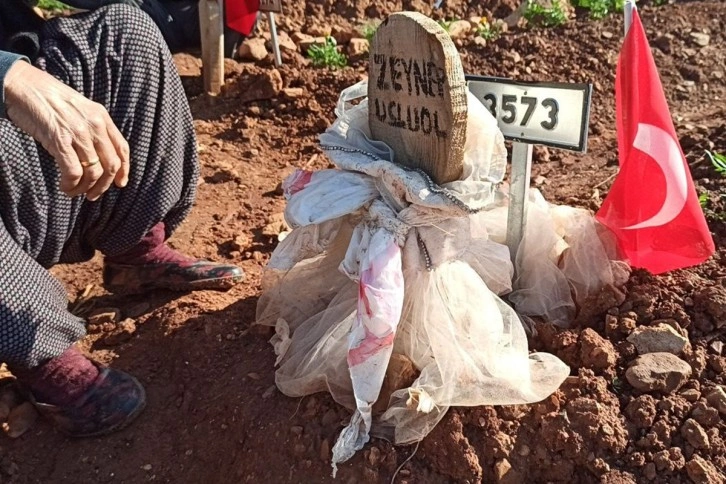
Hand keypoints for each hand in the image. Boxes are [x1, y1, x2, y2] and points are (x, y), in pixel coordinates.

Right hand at [4, 60, 129, 200]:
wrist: (23, 85)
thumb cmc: (48, 99)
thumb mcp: (80, 109)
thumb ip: (92, 128)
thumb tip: (98, 156)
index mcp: (101, 117)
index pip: (122, 149)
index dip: (124, 170)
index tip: (119, 183)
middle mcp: (94, 125)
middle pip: (110, 165)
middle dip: (103, 185)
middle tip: (92, 194)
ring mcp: (78, 133)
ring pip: (93, 172)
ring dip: (85, 188)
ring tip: (75, 191)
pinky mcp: (59, 140)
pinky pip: (73, 171)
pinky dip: (71, 184)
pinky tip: (65, 187)